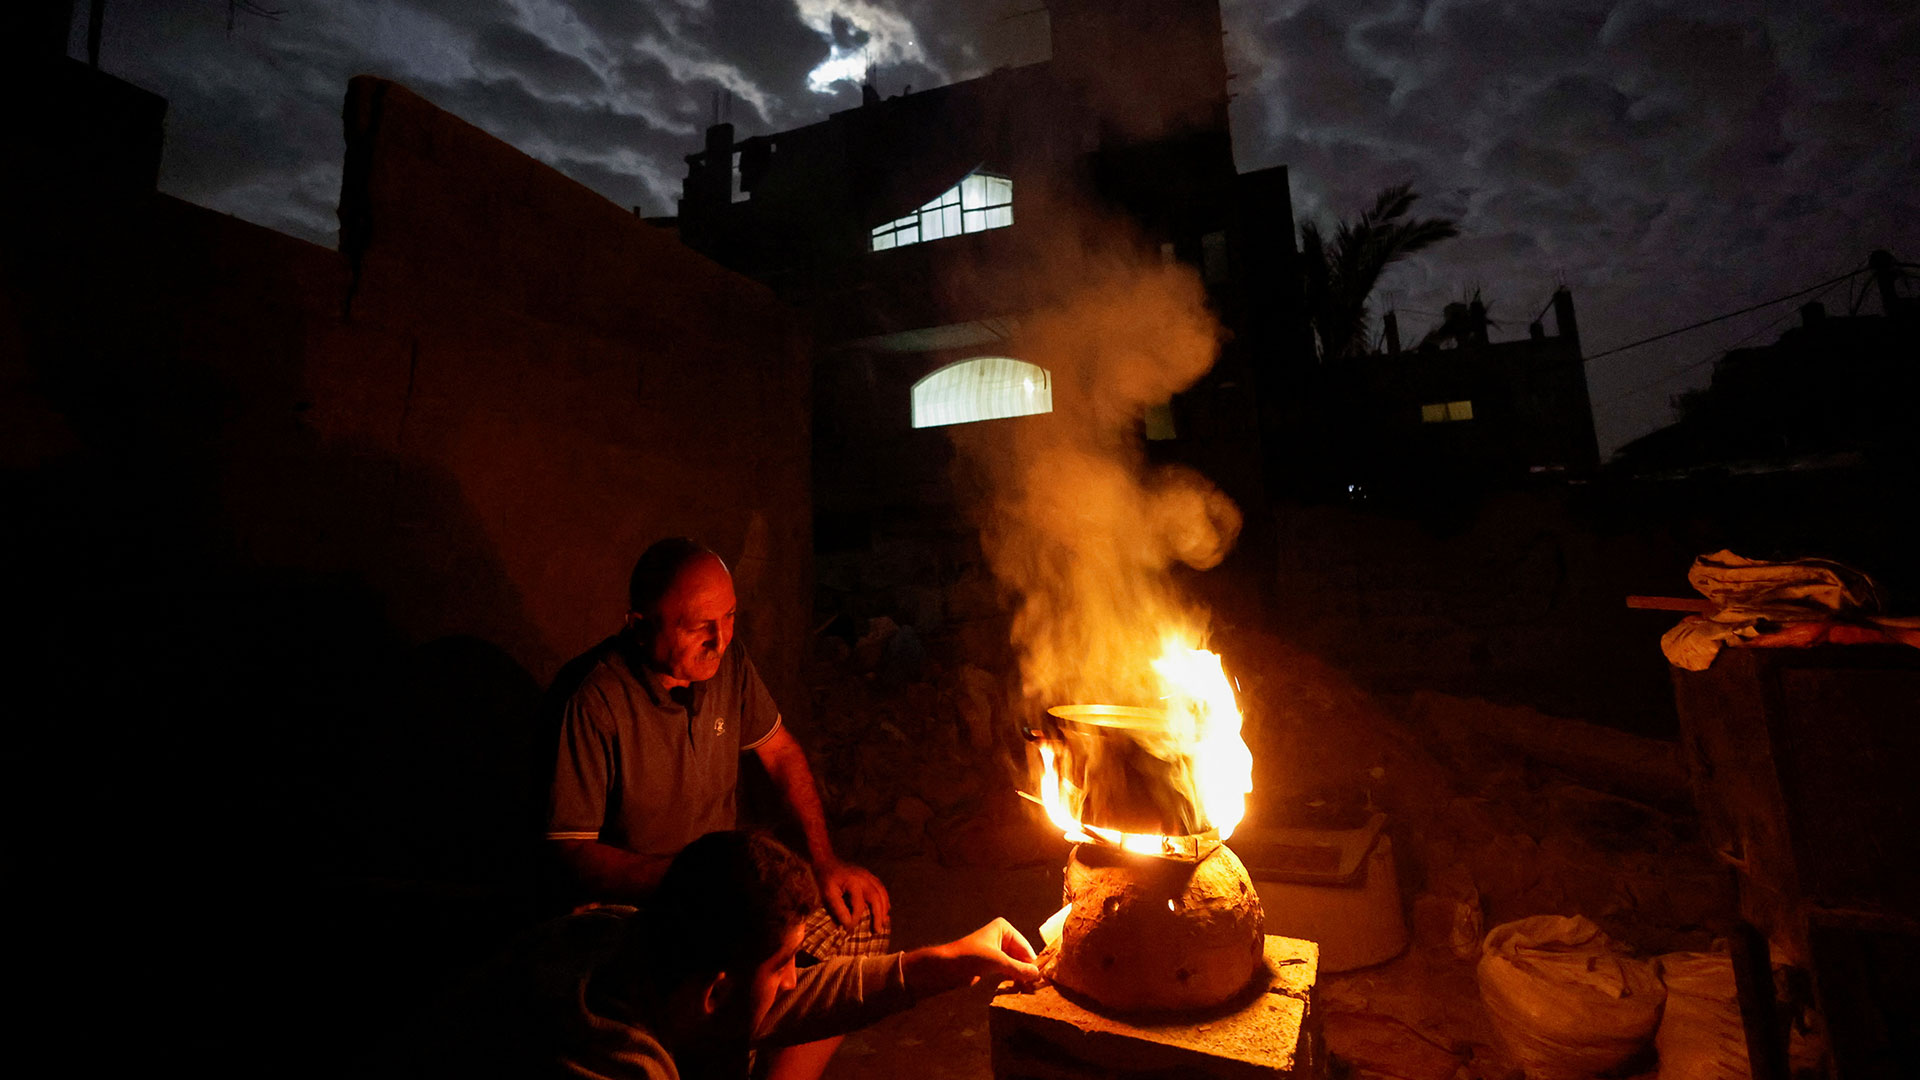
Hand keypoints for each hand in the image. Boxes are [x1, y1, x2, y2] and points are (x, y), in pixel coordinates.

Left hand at [815, 857, 890, 933]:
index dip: (856, 918)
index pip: (858, 904)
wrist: (826, 861)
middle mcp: (863, 877)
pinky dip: (884, 899)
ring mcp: (868, 875)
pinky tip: (884, 908)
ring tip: (884, 921)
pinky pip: (880, 887)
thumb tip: (848, 924)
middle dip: (878, 915)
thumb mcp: (827, 893)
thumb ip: (838, 908)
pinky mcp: (868, 875)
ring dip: (884, 907)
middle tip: (878, 930)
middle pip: (876, 897)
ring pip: (881, 892)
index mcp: (853, 881)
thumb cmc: (825, 879)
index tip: (850, 928)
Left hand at [905, 918, 1040, 993]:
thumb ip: (1019, 968)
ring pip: (1015, 964)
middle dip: (1026, 970)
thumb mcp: (998, 962)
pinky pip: (1007, 970)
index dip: (1032, 962)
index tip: (1041, 978)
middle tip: (1036, 987)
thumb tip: (1038, 975)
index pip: (1025, 947)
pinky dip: (1013, 978)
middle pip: (1021, 956)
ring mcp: (997, 951)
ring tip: (1028, 989)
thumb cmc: (970, 956)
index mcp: (1004, 929)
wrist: (947, 967)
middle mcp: (1002, 937)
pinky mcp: (991, 963)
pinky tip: (1018, 988)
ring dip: (1020, 976)